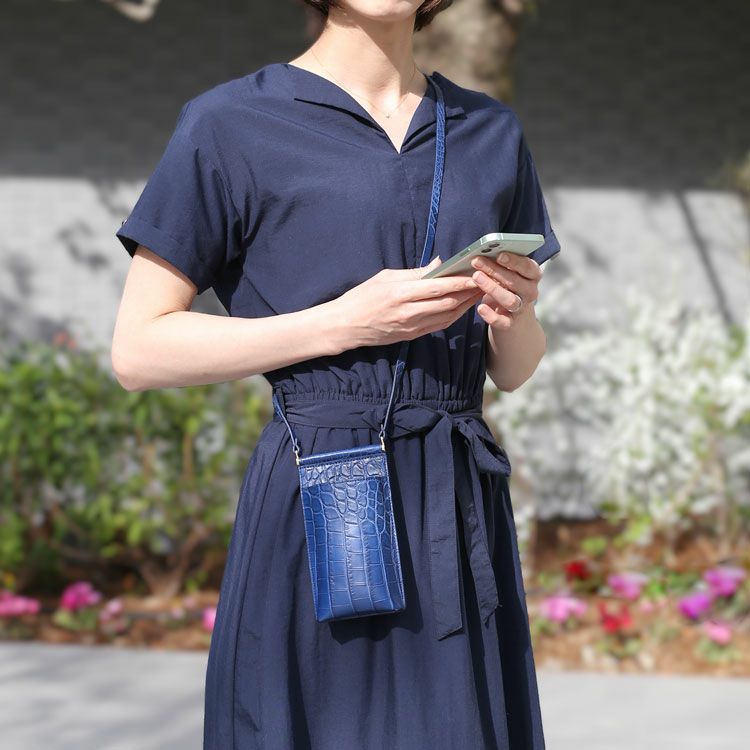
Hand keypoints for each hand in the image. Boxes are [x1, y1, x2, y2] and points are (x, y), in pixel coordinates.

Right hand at [331, 255, 483, 348]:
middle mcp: (408, 312)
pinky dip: (454, 316)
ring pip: (447, 316)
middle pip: (448, 303)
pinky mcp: (411, 336)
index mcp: (400, 293)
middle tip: (484, 281)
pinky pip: (439, 325)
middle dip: (468, 292)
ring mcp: (411, 327)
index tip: (476, 272)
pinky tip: (463, 307)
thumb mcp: (385, 277)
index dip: (460, 281)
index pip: (438, 287)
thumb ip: (415, 272)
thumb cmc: (362, 297)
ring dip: (465, 305)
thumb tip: (440, 263)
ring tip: (479, 293)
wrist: (345, 326)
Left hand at [470, 252, 542, 327]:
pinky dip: (491, 315)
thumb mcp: (508, 275)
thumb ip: (501, 265)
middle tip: (477, 262)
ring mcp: (521, 308)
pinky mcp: (510, 323)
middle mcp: (530, 292)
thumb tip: (482, 254)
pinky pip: (502, 321)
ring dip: (492, 288)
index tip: (499, 255)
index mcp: (532, 276)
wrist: (514, 319)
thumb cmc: (508, 289)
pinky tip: (480, 307)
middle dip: (495, 270)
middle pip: (515, 281)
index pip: (527, 266)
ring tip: (476, 278)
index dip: (514, 261)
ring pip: (509, 300)